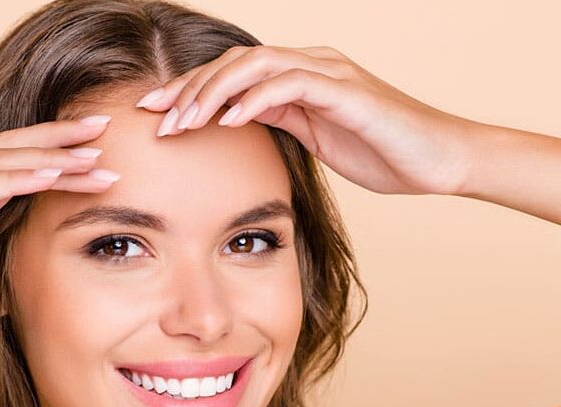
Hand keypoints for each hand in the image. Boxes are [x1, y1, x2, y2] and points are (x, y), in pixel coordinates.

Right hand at [0, 116, 118, 326]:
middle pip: (8, 148)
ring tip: (94, 159)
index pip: (5, 153)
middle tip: (104, 128)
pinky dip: (16, 180)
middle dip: (60, 140)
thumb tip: (13, 190)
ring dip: (50, 161)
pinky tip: (50, 175)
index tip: (90, 140)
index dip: (49, 143)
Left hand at [136, 45, 476, 196]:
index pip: (232, 73)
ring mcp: (329, 72)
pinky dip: (255, 101)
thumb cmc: (379, 152)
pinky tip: (227, 121)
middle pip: (234, 63)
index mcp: (299, 75)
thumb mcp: (315, 136)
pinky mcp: (346, 92)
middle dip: (188, 89)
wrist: (436, 160)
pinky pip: (290, 86)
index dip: (189, 89)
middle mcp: (309, 64)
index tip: (154, 112)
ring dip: (212, 94)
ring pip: (254, 67)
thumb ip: (280, 120)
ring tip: (182, 122)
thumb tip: (236, 120)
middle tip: (154, 118)